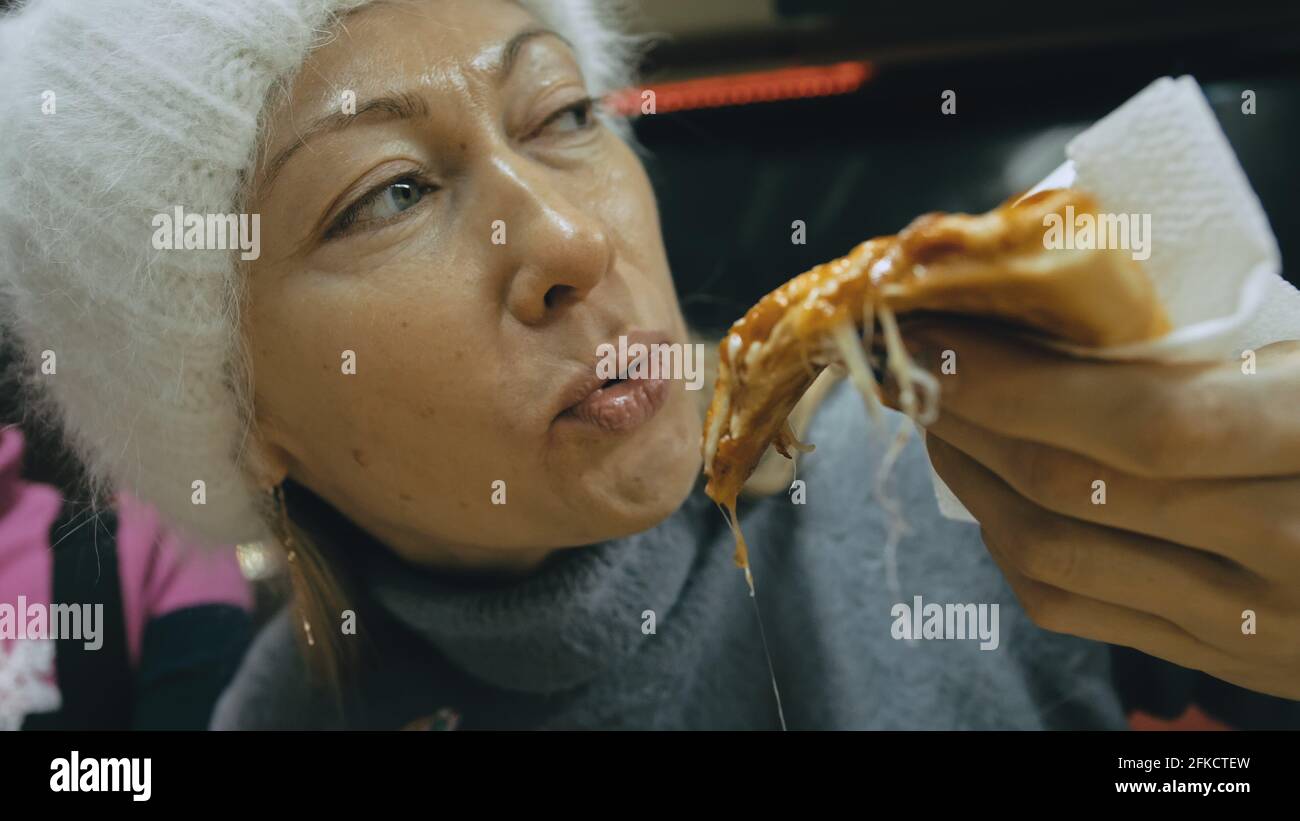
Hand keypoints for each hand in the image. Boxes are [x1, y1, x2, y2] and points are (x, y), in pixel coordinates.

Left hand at [899, 321, 1299, 699]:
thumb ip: (1219, 338)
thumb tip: (1062, 299)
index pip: (1137, 422)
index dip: (1015, 380)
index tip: (938, 333)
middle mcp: (1292, 549)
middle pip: (1073, 491)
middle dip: (969, 420)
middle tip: (916, 366)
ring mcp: (1259, 624)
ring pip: (1057, 560)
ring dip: (972, 482)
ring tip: (940, 421)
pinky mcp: (1228, 660)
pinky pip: (1079, 610)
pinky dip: (1011, 547)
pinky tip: (990, 493)